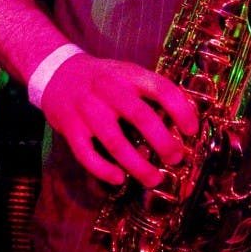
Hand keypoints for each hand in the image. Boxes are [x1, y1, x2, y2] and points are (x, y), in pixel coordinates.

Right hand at [39, 52, 198, 188]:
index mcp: (129, 74)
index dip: (181, 110)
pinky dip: (104, 170)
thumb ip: (149, 92)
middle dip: (163, 142)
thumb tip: (183, 121)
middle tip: (176, 158)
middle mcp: (109, 90)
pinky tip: (119, 179)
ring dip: (138, 165)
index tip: (192, 130)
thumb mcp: (127, 73)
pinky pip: (87, 154)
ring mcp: (88, 109)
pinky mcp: (70, 127)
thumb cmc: (103, 78)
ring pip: (115, 142)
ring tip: (154, 179)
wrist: (58, 72)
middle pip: (141, 116)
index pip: (161, 88)